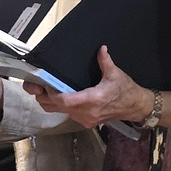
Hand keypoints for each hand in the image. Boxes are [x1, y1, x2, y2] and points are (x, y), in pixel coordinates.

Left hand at [22, 46, 148, 127]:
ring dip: (50, 102)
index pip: (63, 100)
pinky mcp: (86, 122)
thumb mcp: (115, 74)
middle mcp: (86, 112)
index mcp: (92, 100)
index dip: (50, 94)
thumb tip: (101, 49)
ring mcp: (85, 119)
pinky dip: (60, 106)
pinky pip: (68, 114)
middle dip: (43, 97)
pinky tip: (58, 96)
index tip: (42, 84)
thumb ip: (105, 61)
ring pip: (60, 112)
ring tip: (43, 89)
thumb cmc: (126, 91)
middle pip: (56, 107)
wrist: (136, 107)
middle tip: (34, 86)